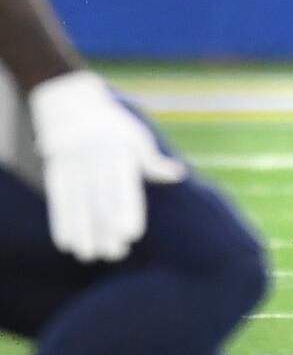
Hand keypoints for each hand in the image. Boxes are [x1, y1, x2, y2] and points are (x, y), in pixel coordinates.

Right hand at [29, 70, 186, 262]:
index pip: (123, 185)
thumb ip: (152, 162)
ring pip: (78, 202)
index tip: (132, 234)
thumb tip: (178, 176)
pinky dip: (61, 220)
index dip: (127, 209)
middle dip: (106, 227)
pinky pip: (57, 197)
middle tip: (115, 254)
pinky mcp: (53, 167)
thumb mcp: (136, 136)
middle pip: (100, 197)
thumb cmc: (113, 124)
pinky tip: (67, 243)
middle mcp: (95, 156)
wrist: (70, 99)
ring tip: (90, 255)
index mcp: (119, 149)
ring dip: (83, 230)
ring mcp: (72, 161)